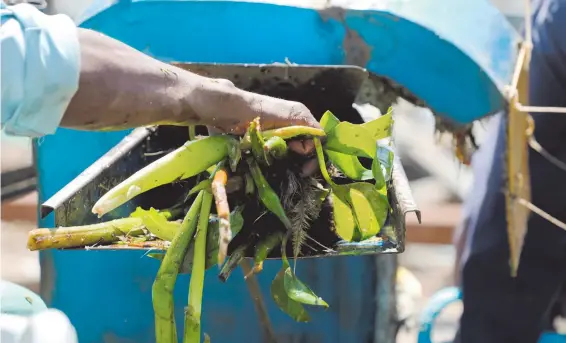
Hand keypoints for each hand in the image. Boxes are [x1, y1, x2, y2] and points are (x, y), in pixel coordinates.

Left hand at [62, 29, 319, 156]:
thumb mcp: (186, 97)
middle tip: (302, 174)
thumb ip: (232, 106)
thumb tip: (282, 119)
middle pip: (272, 124)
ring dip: (270, 154)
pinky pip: (225, 141)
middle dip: (293, 147)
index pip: (284, 113)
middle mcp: (224, 104)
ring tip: (281, 176)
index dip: (306, 134)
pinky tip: (239, 169)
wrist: (85, 80)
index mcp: (230, 98)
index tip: (317, 160)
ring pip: (251, 134)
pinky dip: (241, 157)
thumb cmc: (130, 84)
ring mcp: (206, 114)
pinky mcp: (188, 125)